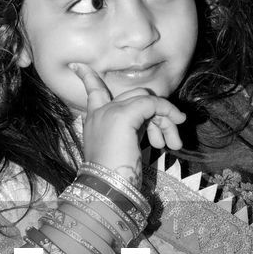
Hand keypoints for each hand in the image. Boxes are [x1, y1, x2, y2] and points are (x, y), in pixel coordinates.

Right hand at [68, 63, 185, 177]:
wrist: (106, 189)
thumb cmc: (113, 177)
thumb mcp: (121, 148)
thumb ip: (131, 130)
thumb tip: (152, 124)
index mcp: (93, 120)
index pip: (92, 91)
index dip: (87, 77)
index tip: (78, 65)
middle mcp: (99, 112)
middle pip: (134, 96)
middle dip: (156, 113)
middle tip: (166, 140)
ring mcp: (110, 111)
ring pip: (145, 99)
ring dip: (165, 119)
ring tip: (173, 143)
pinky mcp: (124, 115)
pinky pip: (152, 104)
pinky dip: (167, 113)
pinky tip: (174, 132)